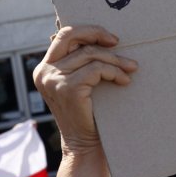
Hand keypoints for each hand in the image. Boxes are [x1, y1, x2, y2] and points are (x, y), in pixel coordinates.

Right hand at [33, 25, 136, 156]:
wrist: (84, 145)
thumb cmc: (86, 113)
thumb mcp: (76, 84)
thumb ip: (77, 63)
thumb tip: (96, 36)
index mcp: (44, 68)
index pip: (63, 36)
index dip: (87, 31)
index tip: (109, 38)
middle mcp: (44, 72)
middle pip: (73, 37)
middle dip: (98, 35)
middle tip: (118, 42)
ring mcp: (54, 80)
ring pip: (90, 54)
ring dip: (115, 60)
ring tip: (131, 68)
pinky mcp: (68, 88)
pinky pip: (96, 69)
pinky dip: (114, 73)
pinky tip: (123, 81)